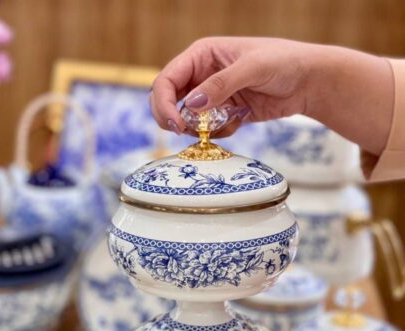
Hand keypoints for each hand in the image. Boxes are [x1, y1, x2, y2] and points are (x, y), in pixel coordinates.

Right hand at [151, 37, 392, 154]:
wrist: (309, 82)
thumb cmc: (284, 62)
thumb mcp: (252, 68)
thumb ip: (220, 85)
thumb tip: (190, 105)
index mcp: (202, 55)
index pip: (167, 79)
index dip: (163, 102)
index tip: (176, 124)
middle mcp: (202, 75)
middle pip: (169, 100)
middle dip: (172, 118)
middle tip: (185, 132)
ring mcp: (213, 97)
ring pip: (187, 118)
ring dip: (196, 128)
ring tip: (222, 122)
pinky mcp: (225, 113)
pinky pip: (208, 130)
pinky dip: (216, 133)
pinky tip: (237, 121)